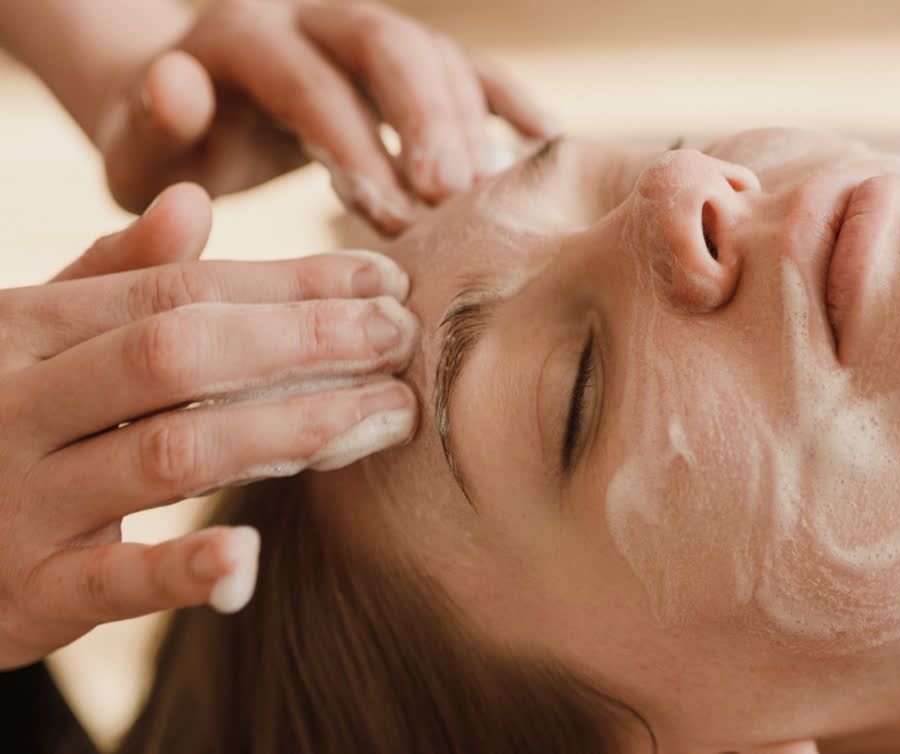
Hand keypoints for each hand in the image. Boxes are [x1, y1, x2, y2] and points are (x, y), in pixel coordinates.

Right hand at [0, 184, 420, 668]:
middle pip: (180, 355)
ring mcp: (16, 500)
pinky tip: (251, 554)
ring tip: (388, 414)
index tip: (385, 280)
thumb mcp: (32, 340)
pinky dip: (184, 569)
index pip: (179, 292)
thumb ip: (112, 278)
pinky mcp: (27, 594)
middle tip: (401, 337)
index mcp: (22, 329)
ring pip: (171, 452)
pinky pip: (114, 580)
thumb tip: (195, 201)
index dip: (290, 284)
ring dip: (293, 429)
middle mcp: (12, 403)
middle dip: (305, 340)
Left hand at [94, 0, 553, 234]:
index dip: (353, 142)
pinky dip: (510, 101)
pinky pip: (471, 68)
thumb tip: (182, 84)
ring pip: (434, 53)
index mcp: (242, 35)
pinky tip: (547, 143)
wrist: (196, 109)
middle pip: (386, 43)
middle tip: (455, 193)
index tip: (388, 214)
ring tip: (490, 195)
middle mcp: (313, 16)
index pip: (307, 80)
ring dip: (468, 122)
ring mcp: (368, 33)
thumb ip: (150, 124)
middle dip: (426, 118)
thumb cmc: (171, 150)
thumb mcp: (139, 149)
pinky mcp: (409, 61)